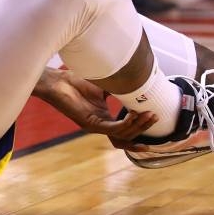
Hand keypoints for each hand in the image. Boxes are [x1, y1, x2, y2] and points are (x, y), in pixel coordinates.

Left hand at [32, 68, 157, 145]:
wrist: (56, 81)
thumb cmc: (76, 80)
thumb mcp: (104, 83)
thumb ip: (120, 86)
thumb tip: (138, 79)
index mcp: (105, 117)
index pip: (126, 130)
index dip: (141, 128)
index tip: (156, 118)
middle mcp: (101, 124)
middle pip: (127, 135)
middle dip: (143, 127)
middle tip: (156, 117)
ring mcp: (95, 125)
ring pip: (122, 134)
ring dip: (137, 126)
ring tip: (149, 116)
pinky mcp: (90, 124)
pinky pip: (111, 128)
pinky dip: (125, 124)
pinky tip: (134, 116)